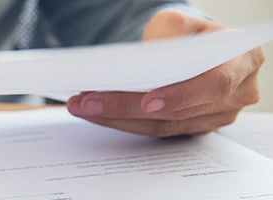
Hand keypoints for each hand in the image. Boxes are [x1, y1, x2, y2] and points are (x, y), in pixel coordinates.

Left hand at [66, 9, 264, 136]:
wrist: (195, 47)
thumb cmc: (189, 32)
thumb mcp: (180, 21)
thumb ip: (169, 33)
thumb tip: (146, 59)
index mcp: (244, 60)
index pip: (215, 84)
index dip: (181, 95)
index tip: (146, 102)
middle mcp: (238, 94)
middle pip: (179, 110)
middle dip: (126, 106)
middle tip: (88, 101)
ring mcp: (217, 115)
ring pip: (163, 125)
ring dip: (117, 117)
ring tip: (81, 106)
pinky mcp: (193, 127)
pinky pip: (156, 130)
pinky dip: (122, 121)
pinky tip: (95, 112)